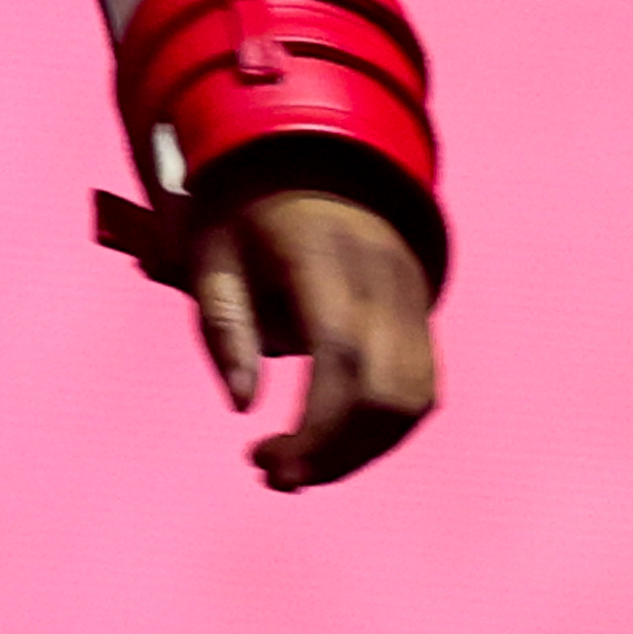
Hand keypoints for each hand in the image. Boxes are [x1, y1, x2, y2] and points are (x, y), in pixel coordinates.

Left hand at [190, 187, 438, 490]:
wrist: (310, 160)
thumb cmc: (246, 214)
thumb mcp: (210, 253)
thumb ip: (224, 325)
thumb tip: (243, 405)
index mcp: (322, 256)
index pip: (339, 355)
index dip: (314, 425)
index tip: (263, 458)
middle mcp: (382, 278)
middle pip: (387, 393)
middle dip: (336, 452)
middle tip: (275, 473)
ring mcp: (412, 296)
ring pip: (414, 400)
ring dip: (362, 451)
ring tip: (299, 466)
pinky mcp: (422, 316)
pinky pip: (422, 389)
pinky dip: (384, 428)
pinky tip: (334, 441)